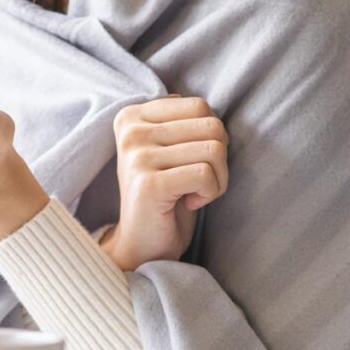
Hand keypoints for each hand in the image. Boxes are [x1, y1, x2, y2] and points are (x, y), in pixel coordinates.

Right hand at [100, 96, 228, 270]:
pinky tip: (190, 203)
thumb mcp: (169, 149)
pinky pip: (207, 174)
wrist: (141, 243)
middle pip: (212, 125)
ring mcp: (137, 157)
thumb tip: (206, 107)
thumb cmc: (164, 195)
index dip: (209, 137)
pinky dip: (211, 193)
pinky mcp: (149, 184)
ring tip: (194, 192)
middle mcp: (130, 132)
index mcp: (131, 117)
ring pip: (214, 148)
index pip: (200, 106)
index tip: (188, 162)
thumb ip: (182, 121)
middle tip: (197, 181)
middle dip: (219, 158)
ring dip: (217, 178)